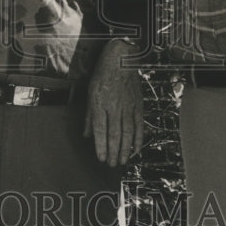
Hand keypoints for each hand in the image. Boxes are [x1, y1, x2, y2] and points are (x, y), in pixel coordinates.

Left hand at [84, 40, 143, 165]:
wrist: (120, 60)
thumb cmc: (102, 76)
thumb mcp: (90, 93)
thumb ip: (89, 116)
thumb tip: (87, 135)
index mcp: (100, 104)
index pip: (100, 131)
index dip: (101, 146)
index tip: (101, 158)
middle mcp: (114, 108)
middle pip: (114, 135)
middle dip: (113, 152)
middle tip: (112, 165)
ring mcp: (128, 107)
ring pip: (127, 133)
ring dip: (125, 149)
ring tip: (122, 161)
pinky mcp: (138, 105)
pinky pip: (139, 125)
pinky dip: (138, 139)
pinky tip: (136, 150)